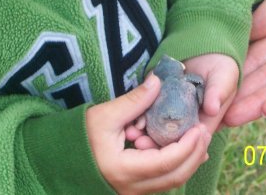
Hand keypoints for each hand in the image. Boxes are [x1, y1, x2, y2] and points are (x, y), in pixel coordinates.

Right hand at [87, 74, 211, 194]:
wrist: (60, 159)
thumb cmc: (78, 137)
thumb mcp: (105, 115)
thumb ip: (134, 101)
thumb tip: (158, 82)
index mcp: (123, 170)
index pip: (166, 162)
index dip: (188, 146)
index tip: (200, 128)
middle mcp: (130, 188)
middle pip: (175, 176)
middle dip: (195, 154)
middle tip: (205, 132)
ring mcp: (133, 192)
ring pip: (171, 182)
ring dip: (189, 162)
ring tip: (200, 140)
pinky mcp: (134, 189)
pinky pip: (163, 181)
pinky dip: (178, 166)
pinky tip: (185, 151)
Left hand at [128, 54, 238, 149]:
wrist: (204, 50)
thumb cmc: (219, 65)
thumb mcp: (224, 76)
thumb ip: (219, 90)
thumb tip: (213, 108)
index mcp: (204, 122)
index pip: (190, 139)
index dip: (177, 146)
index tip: (163, 146)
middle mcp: (186, 122)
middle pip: (171, 139)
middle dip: (155, 143)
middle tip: (139, 142)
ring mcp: (171, 112)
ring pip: (157, 130)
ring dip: (145, 133)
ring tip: (131, 133)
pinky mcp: (159, 101)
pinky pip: (148, 114)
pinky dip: (139, 119)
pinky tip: (129, 122)